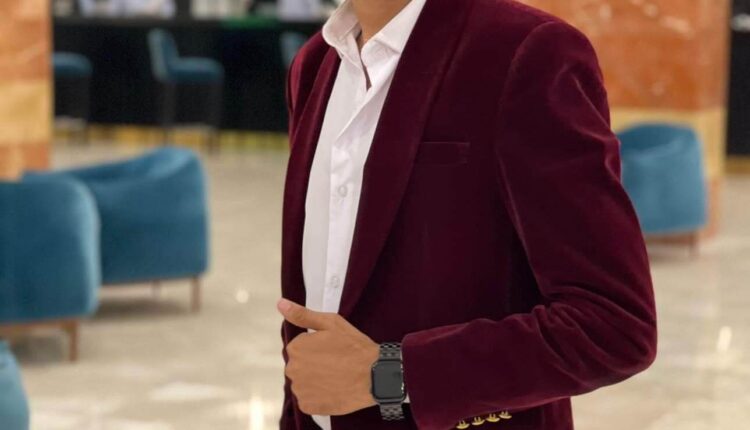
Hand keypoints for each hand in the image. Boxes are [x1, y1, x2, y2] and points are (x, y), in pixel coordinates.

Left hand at [278, 298, 379, 415]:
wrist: (375, 376)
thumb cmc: (354, 347)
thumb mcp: (331, 323)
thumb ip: (302, 314)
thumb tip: (280, 304)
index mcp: (296, 348)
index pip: (300, 347)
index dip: (317, 347)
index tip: (333, 349)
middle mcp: (292, 369)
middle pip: (300, 365)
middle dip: (314, 364)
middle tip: (336, 363)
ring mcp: (300, 390)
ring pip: (304, 383)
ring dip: (316, 381)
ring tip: (337, 377)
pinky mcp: (308, 407)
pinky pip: (309, 400)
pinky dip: (319, 397)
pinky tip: (334, 390)